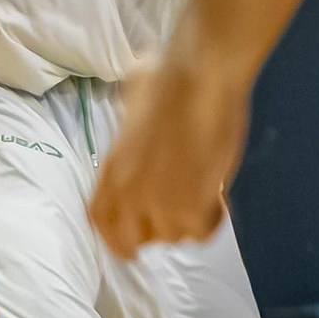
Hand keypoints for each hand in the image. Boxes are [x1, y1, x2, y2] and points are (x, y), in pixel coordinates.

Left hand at [90, 52, 247, 257]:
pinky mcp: (193, 208)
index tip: (131, 240)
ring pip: (173, 236)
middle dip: (156, 230)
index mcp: (111, 168)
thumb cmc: (167, 76)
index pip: (100, 220)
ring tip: (200, 187)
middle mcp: (129, 193)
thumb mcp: (131, 105)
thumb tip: (138, 121)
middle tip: (177, 211)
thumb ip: (130, 130)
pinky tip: (217, 192)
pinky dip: (213, 217)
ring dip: (187, 217)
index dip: (115, 235)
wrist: (200, 77)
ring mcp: (160, 204)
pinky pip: (201, 232)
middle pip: (133, 239)